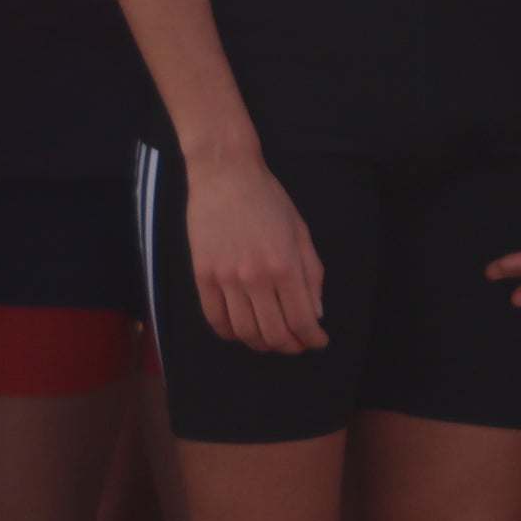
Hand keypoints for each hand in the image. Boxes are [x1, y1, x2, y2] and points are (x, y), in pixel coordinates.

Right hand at [184, 141, 326, 352]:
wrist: (224, 173)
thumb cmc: (268, 199)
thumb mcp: (301, 232)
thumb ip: (312, 275)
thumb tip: (315, 314)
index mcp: (285, 265)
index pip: (302, 320)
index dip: (313, 339)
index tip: (318, 341)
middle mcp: (255, 277)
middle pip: (274, 334)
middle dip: (290, 346)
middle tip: (296, 344)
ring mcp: (225, 278)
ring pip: (245, 332)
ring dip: (262, 345)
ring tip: (271, 339)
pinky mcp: (202, 275)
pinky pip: (215, 318)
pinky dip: (230, 334)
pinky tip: (241, 331)